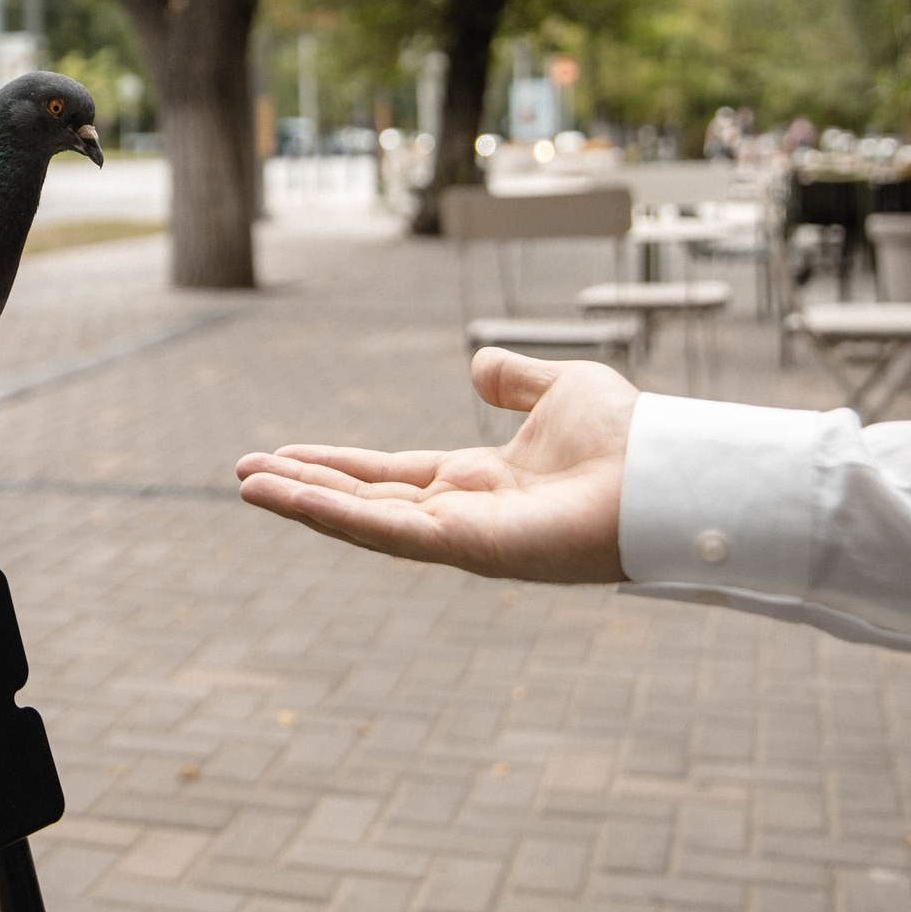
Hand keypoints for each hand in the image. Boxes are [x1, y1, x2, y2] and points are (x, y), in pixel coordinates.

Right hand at [233, 348, 634, 582]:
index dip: (337, 465)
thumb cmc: (631, 438)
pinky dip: (332, 514)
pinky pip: (385, 531)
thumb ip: (514, 379)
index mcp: (480, 480)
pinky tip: (287, 496)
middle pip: (365, 500)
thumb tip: (477, 364)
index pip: (391, 475)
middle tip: (244, 475)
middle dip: (304, 488)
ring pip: (363, 520)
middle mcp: (463, 513)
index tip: (285, 454)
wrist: (666, 473)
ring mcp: (462, 535)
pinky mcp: (466, 547)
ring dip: (302, 503)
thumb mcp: (560, 388)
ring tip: (245, 486)